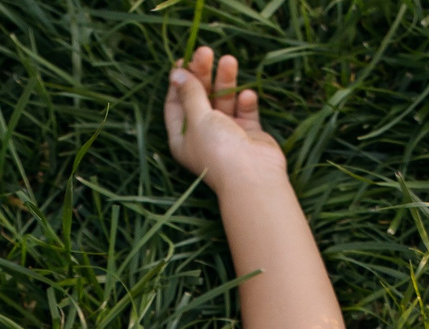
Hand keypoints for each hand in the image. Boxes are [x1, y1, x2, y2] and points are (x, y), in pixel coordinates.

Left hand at [162, 47, 285, 189]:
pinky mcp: (248, 134)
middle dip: (203, 75)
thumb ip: (190, 93)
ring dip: (225, 82)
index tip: (183, 60)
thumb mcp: (197, 118)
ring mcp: (227, 134)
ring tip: (229, 60)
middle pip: (200, 98)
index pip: (176, 104)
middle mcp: (203, 136)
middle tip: (206, 51)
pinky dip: (244, 102)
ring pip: (223, 101)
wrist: (252, 176)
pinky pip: (244, 112)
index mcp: (182, 137)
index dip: (178, 82)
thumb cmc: (218, 149)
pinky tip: (246, 96)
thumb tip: (177, 74)